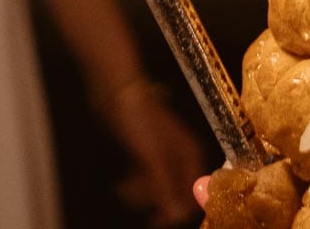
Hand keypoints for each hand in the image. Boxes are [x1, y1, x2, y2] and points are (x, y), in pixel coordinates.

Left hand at [104, 81, 208, 226]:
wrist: (116, 93)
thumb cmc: (139, 123)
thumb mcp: (153, 159)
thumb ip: (166, 187)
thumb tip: (177, 216)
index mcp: (190, 156)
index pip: (193, 194)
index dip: (177, 211)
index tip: (156, 221)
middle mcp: (181, 156)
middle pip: (175, 192)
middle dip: (154, 200)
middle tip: (133, 197)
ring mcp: (163, 154)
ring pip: (158, 185)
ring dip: (142, 194)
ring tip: (123, 189)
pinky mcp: (146, 152)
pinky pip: (146, 177)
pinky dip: (136, 184)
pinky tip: (122, 185)